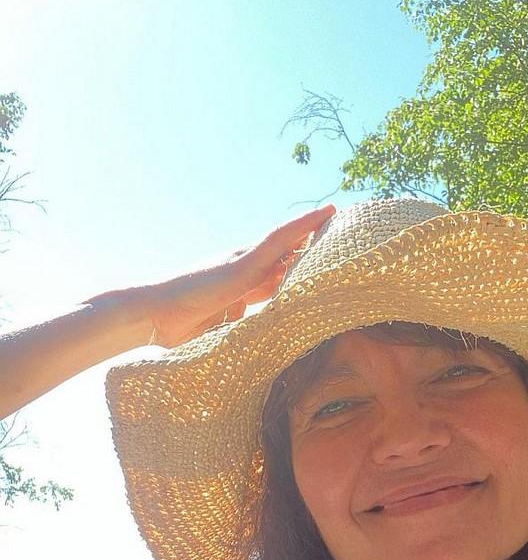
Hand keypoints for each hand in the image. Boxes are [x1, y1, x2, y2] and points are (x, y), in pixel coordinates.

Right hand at [97, 204, 335, 348]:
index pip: (279, 274)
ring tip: (340, 212)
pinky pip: (279, 240)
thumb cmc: (180, 330)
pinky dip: (302, 226)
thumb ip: (244, 332)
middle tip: (342, 228)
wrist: (152, 317)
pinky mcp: (242, 265)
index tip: (325, 262)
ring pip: (287, 241)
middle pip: (287, 253)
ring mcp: (242, 263)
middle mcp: (243, 269)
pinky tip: (324, 214)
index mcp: (241, 287)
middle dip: (313, 241)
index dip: (302, 265)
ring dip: (314, 227)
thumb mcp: (224, 333)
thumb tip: (265, 346)